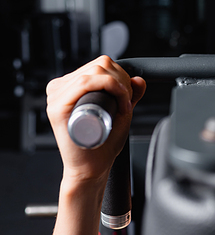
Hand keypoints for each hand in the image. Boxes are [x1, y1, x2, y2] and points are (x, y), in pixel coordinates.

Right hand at [46, 56, 145, 184]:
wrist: (91, 169)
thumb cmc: (102, 144)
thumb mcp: (119, 113)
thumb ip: (129, 96)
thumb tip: (138, 80)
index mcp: (70, 87)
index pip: (99, 65)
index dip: (120, 75)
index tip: (129, 95)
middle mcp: (60, 89)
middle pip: (98, 66)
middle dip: (121, 81)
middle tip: (126, 103)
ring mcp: (56, 97)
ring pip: (94, 71)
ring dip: (118, 85)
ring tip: (122, 106)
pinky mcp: (58, 108)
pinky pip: (85, 82)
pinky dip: (108, 86)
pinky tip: (118, 104)